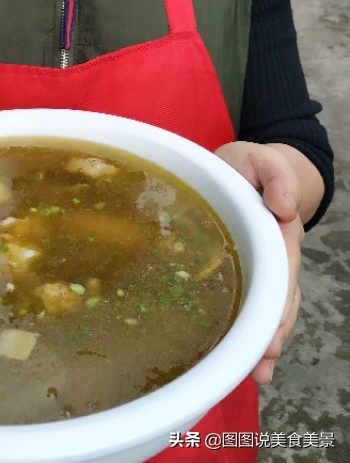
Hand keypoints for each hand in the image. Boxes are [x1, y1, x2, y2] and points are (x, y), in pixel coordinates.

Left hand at [214, 141, 306, 384]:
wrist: (250, 168)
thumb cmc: (250, 165)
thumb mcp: (259, 159)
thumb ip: (275, 174)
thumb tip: (284, 207)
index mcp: (279, 227)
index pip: (282, 269)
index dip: (276, 302)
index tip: (270, 335)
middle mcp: (279, 251)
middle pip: (280, 297)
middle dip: (272, 332)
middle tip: (261, 366)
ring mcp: (269, 263)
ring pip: (274, 306)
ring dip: (267, 340)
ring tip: (258, 373)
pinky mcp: (254, 269)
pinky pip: (260, 301)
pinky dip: (256, 330)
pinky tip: (248, 359)